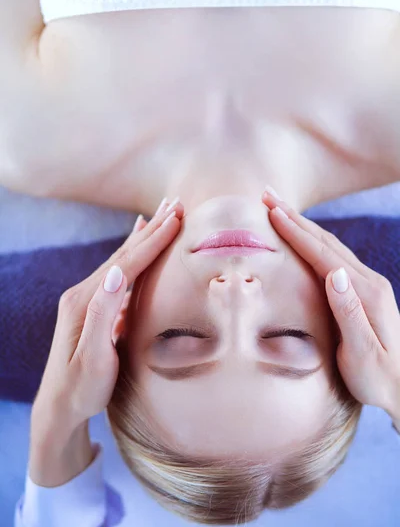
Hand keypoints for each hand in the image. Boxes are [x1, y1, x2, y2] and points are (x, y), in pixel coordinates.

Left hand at [32, 197, 183, 436]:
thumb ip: (102, 314)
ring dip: (144, 235)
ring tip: (161, 214)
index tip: (176, 218)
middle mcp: (84, 293)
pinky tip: (136, 242)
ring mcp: (87, 298)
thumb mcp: (93, 357)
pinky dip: (133, 252)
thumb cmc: (80, 389)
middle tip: (175, 203)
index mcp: (86, 301)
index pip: (125, 263)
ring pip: (122, 258)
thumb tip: (116, 272)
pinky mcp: (92, 306)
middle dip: (152, 228)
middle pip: (124, 253)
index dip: (153, 240)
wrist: (59, 408)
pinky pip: (118, 271)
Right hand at [262, 188, 399, 422]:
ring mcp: (367, 284)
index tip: (272, 211)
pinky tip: (302, 236)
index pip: (323, 255)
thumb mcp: (363, 353)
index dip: (296, 232)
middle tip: (268, 195)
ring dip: (303, 224)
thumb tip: (334, 274)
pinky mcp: (363, 290)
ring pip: (330, 245)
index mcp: (365, 293)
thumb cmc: (380, 379)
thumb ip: (349, 312)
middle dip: (295, 217)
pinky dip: (313, 240)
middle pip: (326, 241)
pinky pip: (333, 255)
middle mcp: (367, 281)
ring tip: (279, 208)